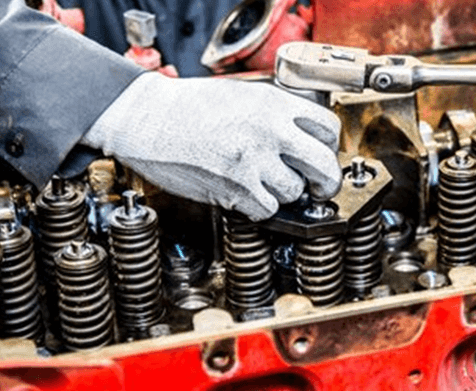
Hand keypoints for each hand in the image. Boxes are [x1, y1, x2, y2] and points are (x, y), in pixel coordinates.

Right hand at [82, 72, 341, 220]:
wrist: (146, 118)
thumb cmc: (188, 106)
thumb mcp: (244, 95)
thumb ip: (277, 113)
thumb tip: (304, 137)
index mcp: (275, 104)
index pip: (328, 128)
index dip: (329, 146)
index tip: (322, 155)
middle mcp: (270, 131)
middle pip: (324, 165)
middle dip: (326, 182)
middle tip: (319, 187)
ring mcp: (254, 160)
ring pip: (294, 192)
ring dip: (284, 194)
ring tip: (265, 185)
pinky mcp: (235, 187)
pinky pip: (267, 209)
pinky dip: (260, 208)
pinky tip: (247, 195)